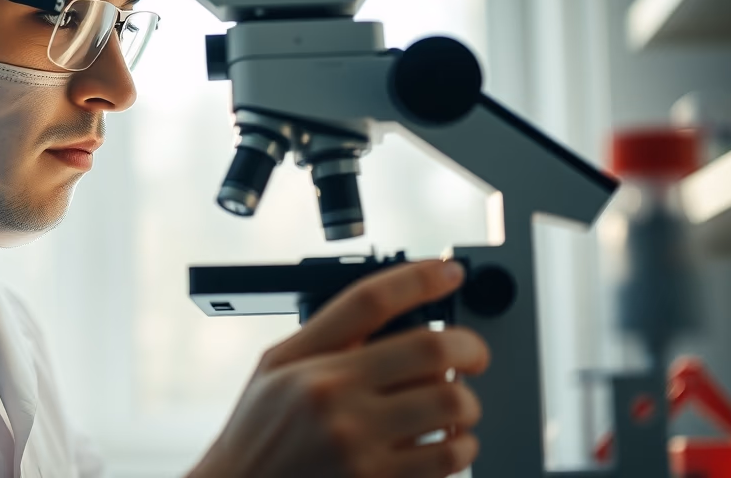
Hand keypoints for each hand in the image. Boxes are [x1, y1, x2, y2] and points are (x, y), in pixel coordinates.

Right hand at [189, 260, 489, 477]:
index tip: (448, 272)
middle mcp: (336, 403)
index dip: (420, 278)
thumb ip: (327, 337)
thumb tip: (391, 307)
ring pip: (452, 406)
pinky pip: (449, 459)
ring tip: (455, 404)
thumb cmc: (258, 433)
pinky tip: (447, 441)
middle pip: (431, 351)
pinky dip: (462, 445)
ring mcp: (361, 449)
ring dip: (467, 402)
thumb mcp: (276, 368)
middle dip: (469, 346)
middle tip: (472, 353)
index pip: (372, 302)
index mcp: (310, 366)